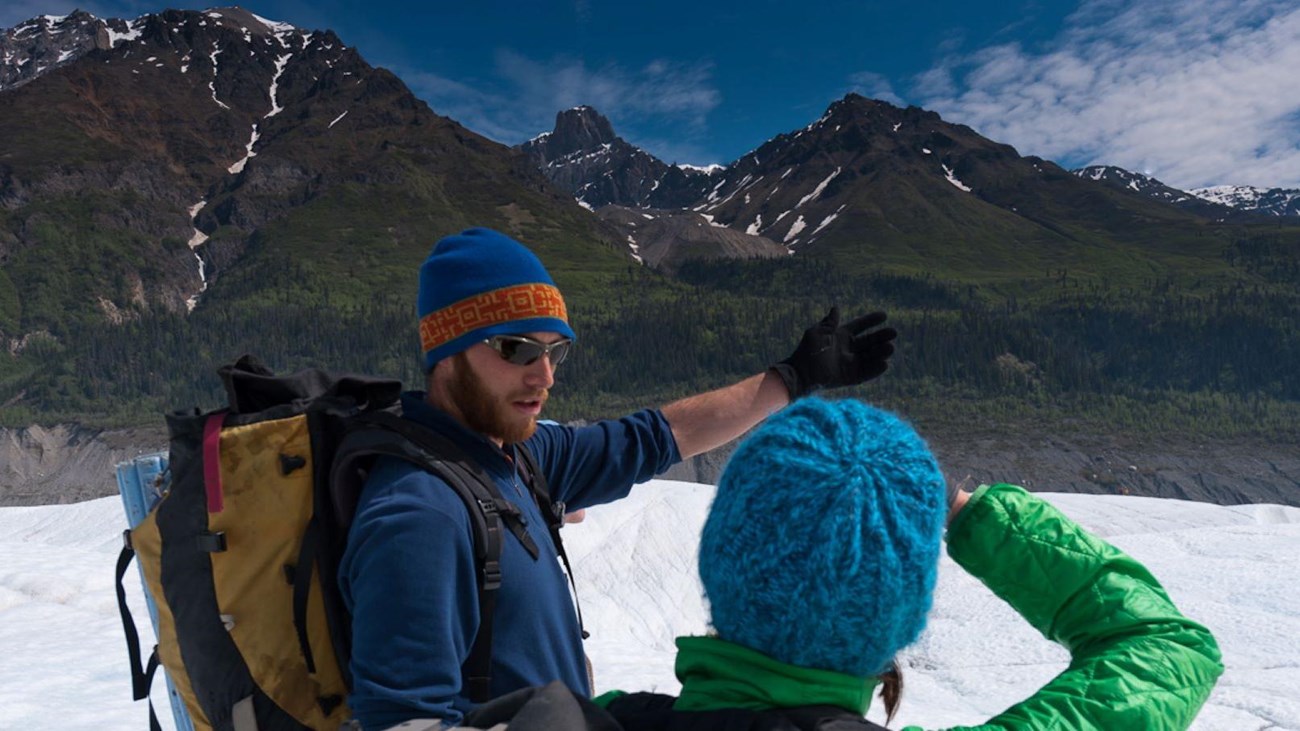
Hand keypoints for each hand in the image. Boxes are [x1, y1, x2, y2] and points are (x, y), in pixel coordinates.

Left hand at [771, 306, 896, 398]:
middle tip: (893, 333)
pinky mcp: (850, 377)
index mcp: (840, 336)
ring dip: (881, 352)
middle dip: (881, 337)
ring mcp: (849, 363)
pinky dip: (875, 369)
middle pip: (869, 342)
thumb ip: (829, 323)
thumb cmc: (807, 352)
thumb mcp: (817, 333)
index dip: (871, 321)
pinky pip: (866, 373)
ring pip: (870, 357)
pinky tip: (885, 364)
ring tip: (891, 348)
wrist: (800, 374)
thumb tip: (836, 307)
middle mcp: (847, 349)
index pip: (859, 326)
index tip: (884, 315)